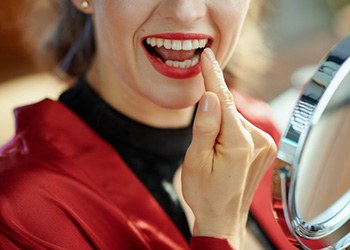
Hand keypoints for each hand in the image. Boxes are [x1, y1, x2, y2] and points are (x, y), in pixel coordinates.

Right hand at [181, 48, 275, 248]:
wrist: (222, 218)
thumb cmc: (205, 192)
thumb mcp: (195, 160)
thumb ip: (204, 126)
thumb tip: (210, 96)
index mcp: (238, 143)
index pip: (224, 100)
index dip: (212, 76)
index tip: (206, 56)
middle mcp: (258, 140)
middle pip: (228, 110)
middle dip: (211, 113)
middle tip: (201, 141)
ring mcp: (265, 145)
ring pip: (234, 119)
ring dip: (220, 125)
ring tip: (211, 153)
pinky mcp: (265, 148)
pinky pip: (241, 128)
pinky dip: (228, 130)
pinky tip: (222, 150)